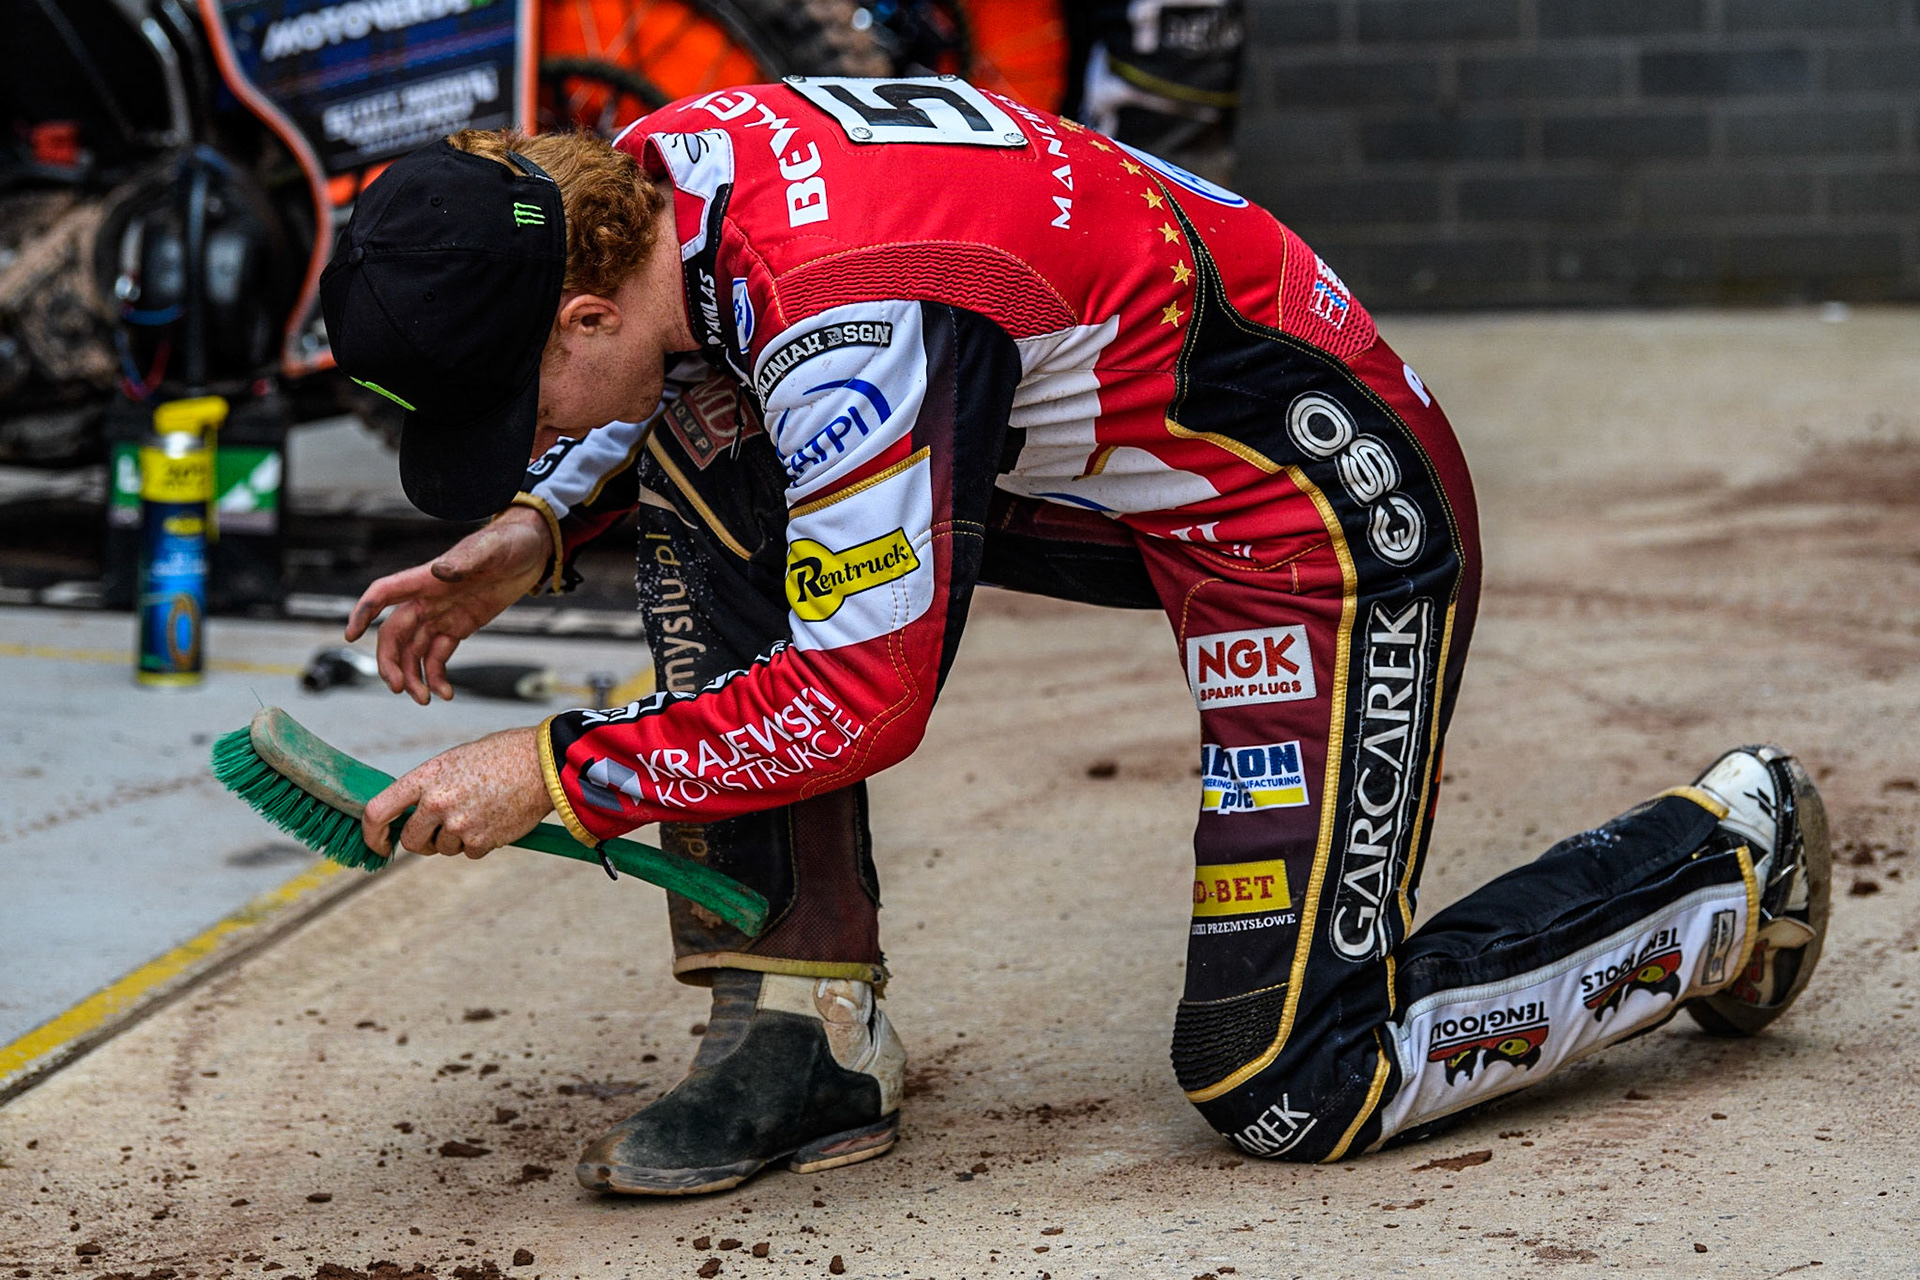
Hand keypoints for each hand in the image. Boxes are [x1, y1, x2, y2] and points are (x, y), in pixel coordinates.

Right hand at [345, 505, 549, 703]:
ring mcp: (442, 614)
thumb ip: (466, 560)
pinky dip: (438, 676)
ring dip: (413, 676)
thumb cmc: (510, 541)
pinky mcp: (460, 627)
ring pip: (414, 650)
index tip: (350, 635)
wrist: (532, 550)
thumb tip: (441, 570)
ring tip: (425, 700)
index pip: (385, 593)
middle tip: (397, 689)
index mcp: (427, 578)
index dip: (364, 612)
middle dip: (390, 662)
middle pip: (394, 634)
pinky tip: (446, 694)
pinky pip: (439, 655)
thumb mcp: (492, 548)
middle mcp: (428, 599)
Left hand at [362, 727, 553, 858]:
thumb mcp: (453, 762)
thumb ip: (427, 788)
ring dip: (456, 838)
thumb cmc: (499, 756)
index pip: (378, 811)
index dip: (371, 834)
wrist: (541, 763)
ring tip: (481, 810)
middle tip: (441, 829)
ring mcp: (459, 824)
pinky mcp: (481, 840)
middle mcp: (437, 802)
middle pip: (411, 841)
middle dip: (423, 841)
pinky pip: (469, 852)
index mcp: (425, 777)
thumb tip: (409, 816)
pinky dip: (480, 842)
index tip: (377, 843)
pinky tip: (495, 818)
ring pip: (443, 848)